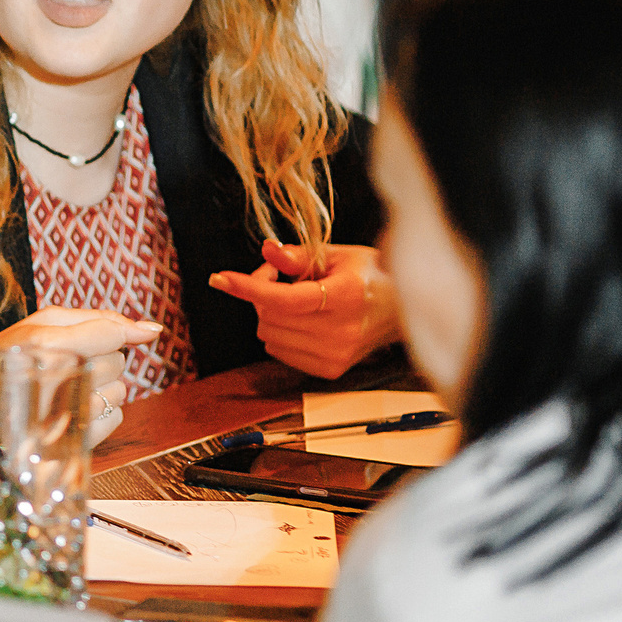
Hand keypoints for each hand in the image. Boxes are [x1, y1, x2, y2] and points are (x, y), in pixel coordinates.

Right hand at [0, 306, 157, 448]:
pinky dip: (98, 413)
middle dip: (97, 360)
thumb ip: (98, 320)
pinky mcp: (76, 441)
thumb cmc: (9, 361)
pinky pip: (116, 417)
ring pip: (120, 390)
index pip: (111, 334)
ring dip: (99, 388)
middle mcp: (58, 380)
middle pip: (117, 361)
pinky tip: (69, 410)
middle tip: (60, 366)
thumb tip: (151, 330)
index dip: (101, 336)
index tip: (81, 342)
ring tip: (62, 389)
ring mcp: (67, 414)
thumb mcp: (42, 325)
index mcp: (46, 345)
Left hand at [207, 240, 400, 378]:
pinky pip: (279, 351)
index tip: (219, 279)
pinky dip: (280, 334)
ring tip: (294, 298)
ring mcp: (336, 355)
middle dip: (261, 293)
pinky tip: (301, 320)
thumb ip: (298, 255)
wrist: (401, 309)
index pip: (285, 298)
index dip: (248, 288)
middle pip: (270, 317)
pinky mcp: (330, 370)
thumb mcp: (337, 255)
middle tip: (277, 276)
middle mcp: (341, 331)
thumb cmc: (368, 276)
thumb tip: (267, 251)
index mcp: (346, 296)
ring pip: (269, 336)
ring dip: (269, 315)